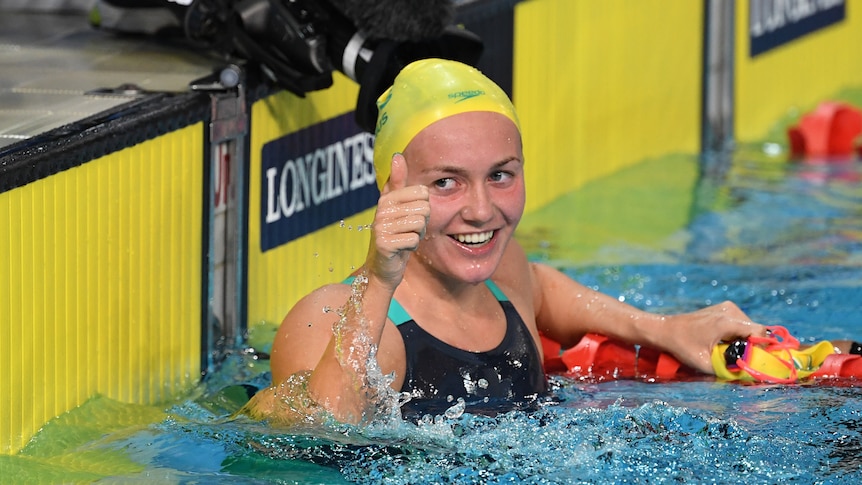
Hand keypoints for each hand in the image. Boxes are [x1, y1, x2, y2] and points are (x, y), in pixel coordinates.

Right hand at [366, 153, 429, 286]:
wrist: (383, 268)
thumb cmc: (395, 235)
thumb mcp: (397, 207)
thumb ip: (397, 182)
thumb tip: (397, 155)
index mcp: (387, 198)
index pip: (422, 192)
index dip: (423, 207)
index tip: (411, 216)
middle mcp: (381, 210)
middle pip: (423, 207)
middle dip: (422, 222)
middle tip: (409, 230)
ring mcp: (380, 227)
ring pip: (419, 223)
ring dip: (417, 235)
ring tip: (405, 239)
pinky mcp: (383, 243)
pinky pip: (413, 239)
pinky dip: (412, 246)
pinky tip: (401, 249)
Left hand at [665, 301, 768, 373]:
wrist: (665, 330)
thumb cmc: (682, 346)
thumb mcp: (704, 363)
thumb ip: (727, 370)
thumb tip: (748, 377)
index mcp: (727, 321)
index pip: (760, 332)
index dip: (762, 347)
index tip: (756, 360)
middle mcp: (730, 310)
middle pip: (755, 329)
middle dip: (751, 346)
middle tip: (740, 359)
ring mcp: (727, 307)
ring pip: (749, 326)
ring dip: (744, 340)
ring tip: (728, 351)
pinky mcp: (723, 308)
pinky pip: (740, 323)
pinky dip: (737, 334)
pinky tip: (724, 343)